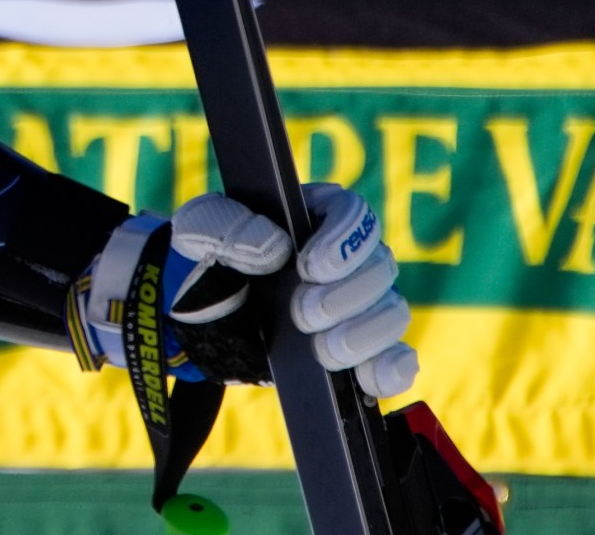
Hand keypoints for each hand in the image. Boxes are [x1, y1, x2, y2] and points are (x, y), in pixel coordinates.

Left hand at [83, 184, 417, 399]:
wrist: (198, 320)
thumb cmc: (204, 263)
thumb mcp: (198, 233)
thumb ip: (227, 227)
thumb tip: (274, 247)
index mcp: (318, 215)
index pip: (355, 215)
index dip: (343, 241)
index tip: (310, 267)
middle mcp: (350, 258)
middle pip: (380, 268)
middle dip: (346, 297)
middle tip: (302, 315)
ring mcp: (359, 307)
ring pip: (392, 313)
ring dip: (365, 336)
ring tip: (322, 352)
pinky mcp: (359, 352)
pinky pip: (396, 360)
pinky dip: (390, 371)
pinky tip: (367, 379)